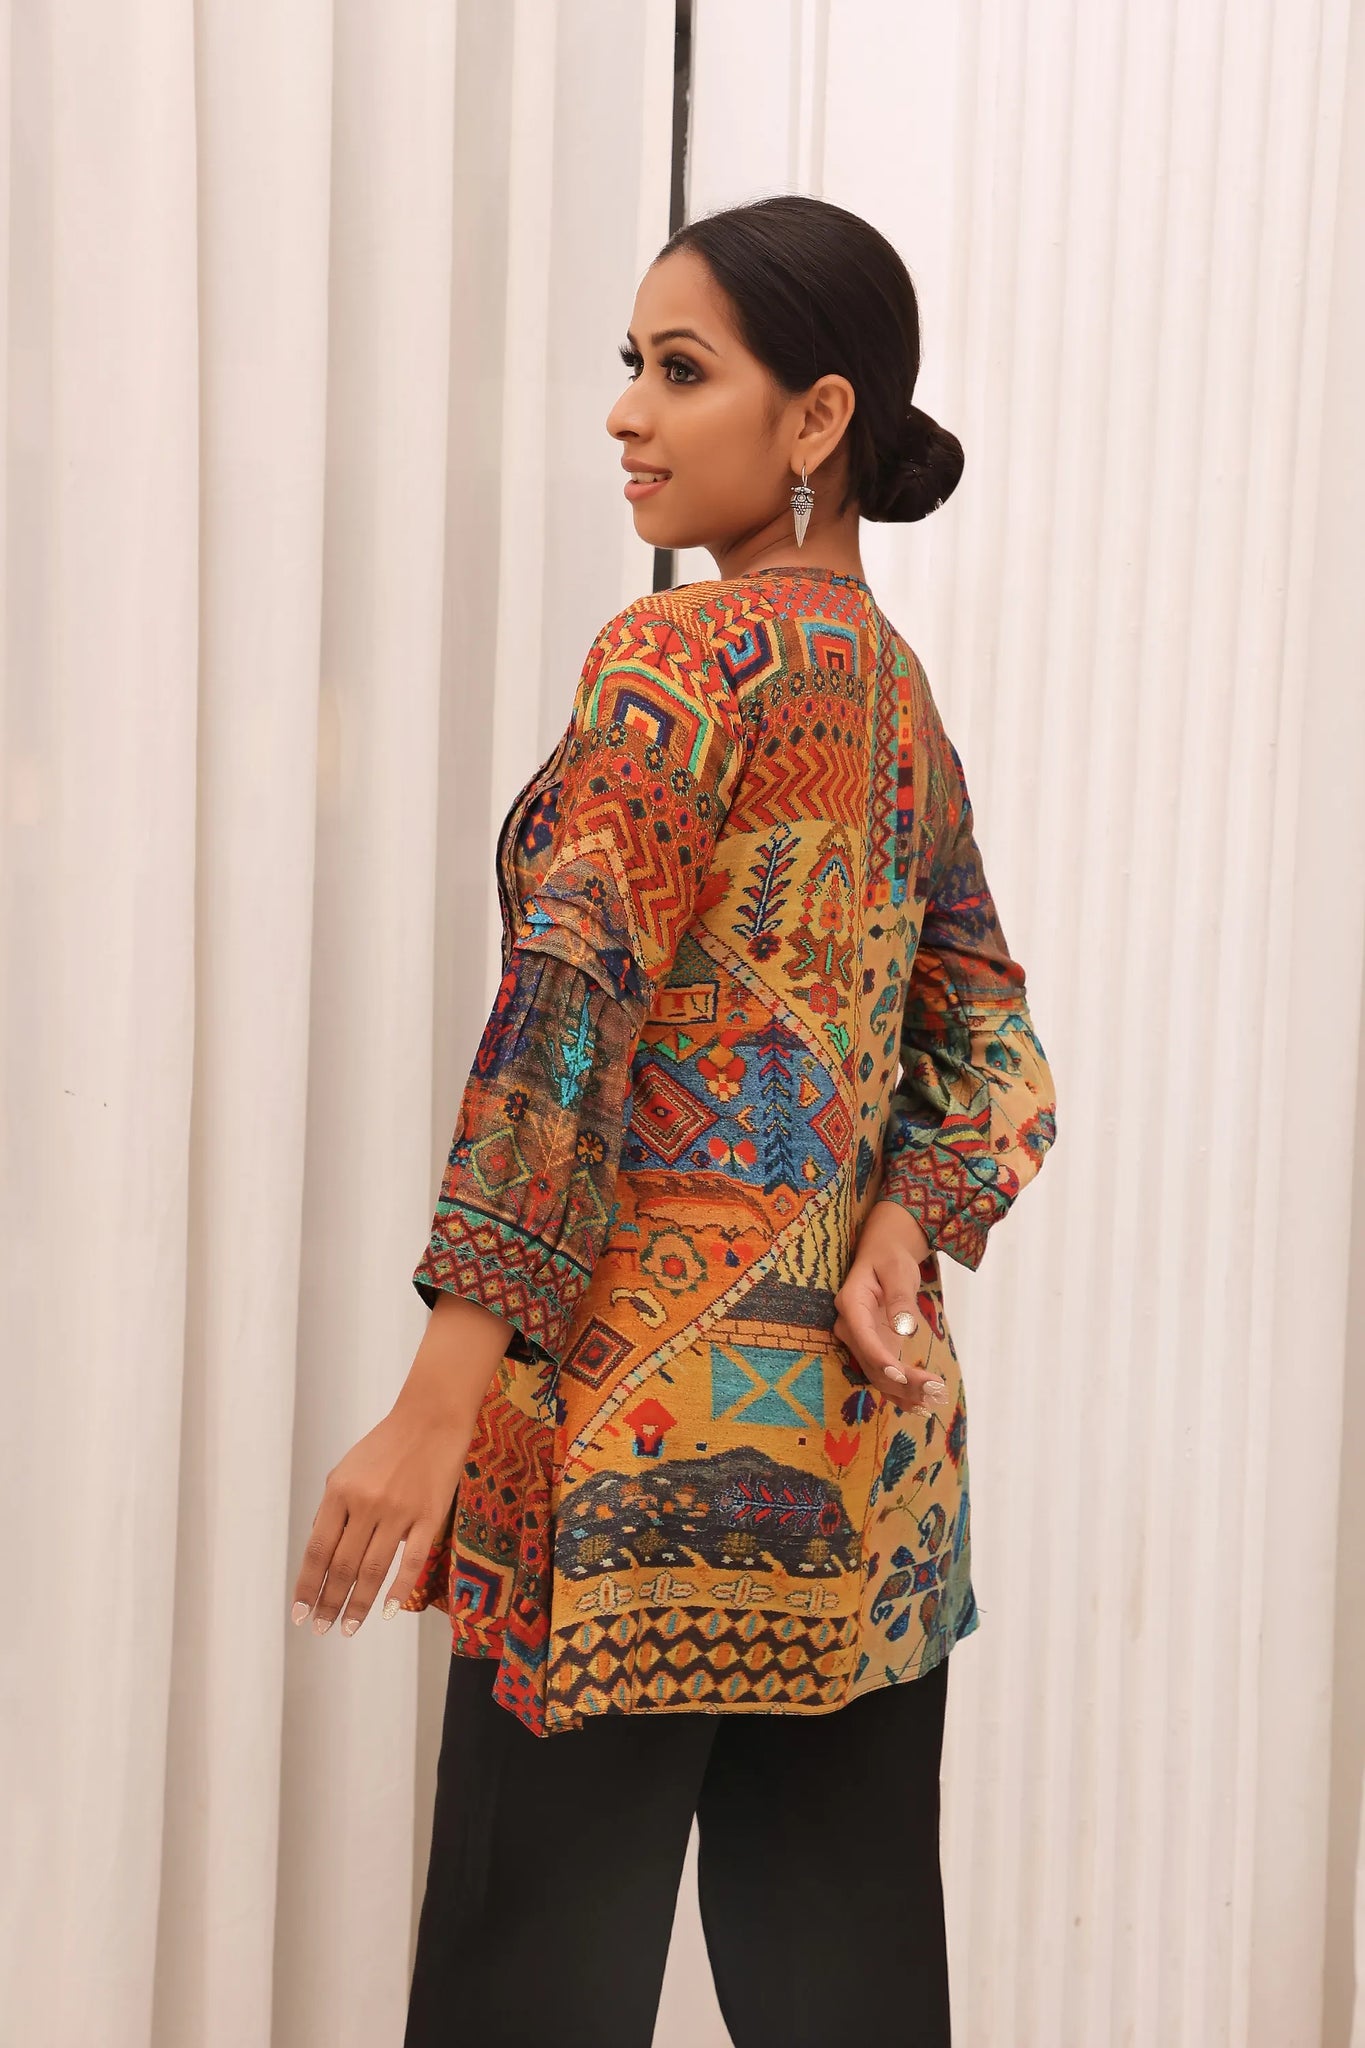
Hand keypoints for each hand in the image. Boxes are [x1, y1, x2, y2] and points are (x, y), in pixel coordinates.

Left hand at [289, 1395, 475, 1635]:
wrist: (431, 1418)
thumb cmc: (386, 1444)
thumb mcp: (346, 1470)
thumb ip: (331, 1508)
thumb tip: (320, 1552)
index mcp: (339, 1492)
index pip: (317, 1551)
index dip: (307, 1586)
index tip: (301, 1613)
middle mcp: (366, 1504)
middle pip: (342, 1566)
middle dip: (329, 1602)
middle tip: (322, 1629)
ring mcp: (399, 1512)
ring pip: (373, 1570)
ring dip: (358, 1604)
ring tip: (348, 1628)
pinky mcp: (429, 1516)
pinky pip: (411, 1561)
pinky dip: (399, 1590)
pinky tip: (389, 1611)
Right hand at [833, 1198, 947, 1414]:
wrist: (883, 1257)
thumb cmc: (890, 1258)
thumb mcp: (898, 1270)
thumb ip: (900, 1297)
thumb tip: (904, 1327)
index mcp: (851, 1304)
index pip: (862, 1337)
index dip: (880, 1359)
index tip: (902, 1376)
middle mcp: (850, 1328)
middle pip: (872, 1363)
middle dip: (902, 1381)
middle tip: (935, 1390)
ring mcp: (861, 1342)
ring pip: (878, 1375)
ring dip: (905, 1392)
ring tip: (935, 1399)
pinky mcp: (874, 1350)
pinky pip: (884, 1376)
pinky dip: (901, 1393)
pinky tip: (921, 1406)